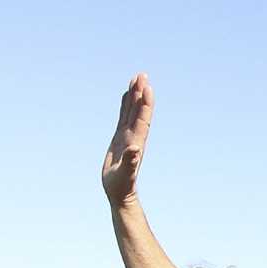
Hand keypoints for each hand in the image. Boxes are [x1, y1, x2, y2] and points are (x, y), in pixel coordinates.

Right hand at [102, 73, 153, 204]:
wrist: (120, 193)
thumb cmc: (122, 186)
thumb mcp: (125, 175)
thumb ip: (130, 163)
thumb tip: (135, 150)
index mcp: (135, 142)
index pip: (142, 118)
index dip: (145, 103)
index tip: (146, 86)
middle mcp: (133, 136)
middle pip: (138, 110)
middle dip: (141, 93)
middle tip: (142, 74)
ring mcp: (127, 136)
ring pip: (131, 111)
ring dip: (134, 95)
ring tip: (136, 78)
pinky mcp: (119, 138)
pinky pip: (122, 117)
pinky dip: (124, 105)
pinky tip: (126, 95)